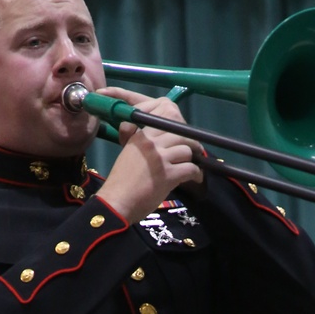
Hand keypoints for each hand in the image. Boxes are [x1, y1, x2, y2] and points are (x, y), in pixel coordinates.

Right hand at [95, 87, 203, 220]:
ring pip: (187, 148)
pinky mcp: (168, 176)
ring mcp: (160, 158)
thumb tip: (155, 134)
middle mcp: (151, 142)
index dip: (177, 120)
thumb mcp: (128, 151)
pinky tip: (196, 178)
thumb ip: (140, 139)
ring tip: (192, 163)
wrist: (118, 202)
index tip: (180, 132)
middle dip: (190, 140)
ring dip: (192, 158)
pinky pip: (191, 168)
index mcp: (141, 135)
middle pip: (180, 130)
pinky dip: (196, 174)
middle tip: (193, 149)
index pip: (165, 112)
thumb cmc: (121, 180)